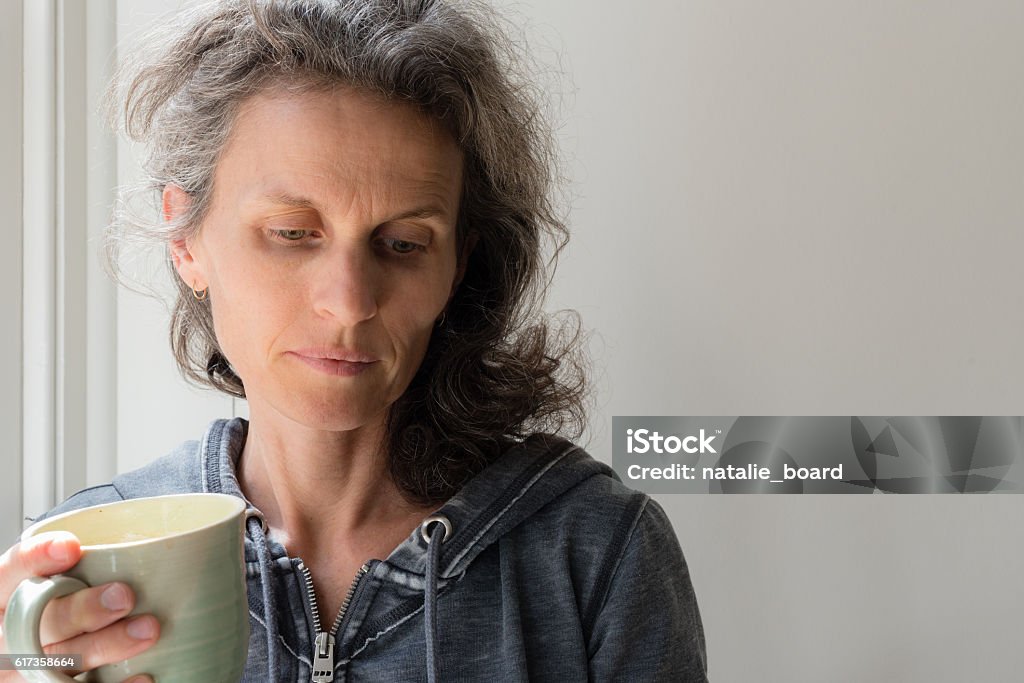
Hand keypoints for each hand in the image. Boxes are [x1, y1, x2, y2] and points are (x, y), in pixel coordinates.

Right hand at [0, 531, 157, 682]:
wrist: (40, 643)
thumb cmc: (61, 598)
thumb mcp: (60, 578)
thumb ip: (88, 565)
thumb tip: (161, 549)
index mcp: (6, 594)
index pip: (11, 571)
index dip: (37, 558)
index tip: (72, 547)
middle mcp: (9, 632)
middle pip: (40, 621)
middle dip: (83, 609)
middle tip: (125, 596)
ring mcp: (23, 668)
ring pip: (58, 661)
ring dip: (105, 645)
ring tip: (149, 630)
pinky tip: (144, 675)